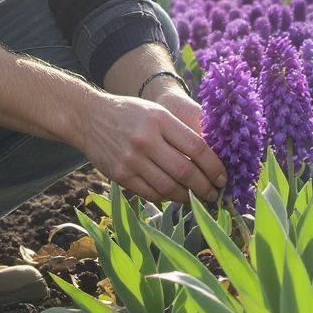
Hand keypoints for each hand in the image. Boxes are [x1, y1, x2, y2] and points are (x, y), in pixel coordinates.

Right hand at [75, 90, 227, 205]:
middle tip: (215, 195)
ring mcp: (131, 159)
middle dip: (206, 188)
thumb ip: (181, 132)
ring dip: (188, 198)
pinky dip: (166, 198)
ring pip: (169, 188)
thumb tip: (212, 158)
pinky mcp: (120, 175)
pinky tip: (174, 196)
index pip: (197, 148)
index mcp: (160, 119)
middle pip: (186, 172)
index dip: (215, 167)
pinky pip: (151, 194)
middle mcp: (146, 139)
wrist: (89, 118)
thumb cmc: (130, 114)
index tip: (223, 177)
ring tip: (198, 199)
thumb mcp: (157, 112)